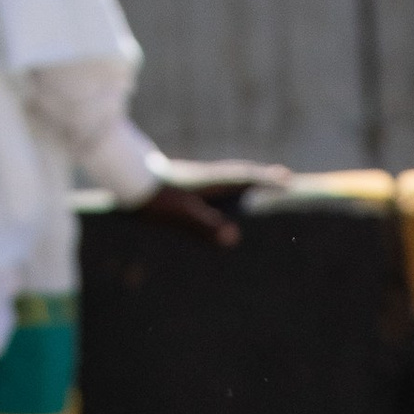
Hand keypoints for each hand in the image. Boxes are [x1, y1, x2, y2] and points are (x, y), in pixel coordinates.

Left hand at [135, 163, 289, 248]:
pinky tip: (224, 200)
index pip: (244, 179)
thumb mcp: (179, 213)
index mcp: (209, 183)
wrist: (123, 180)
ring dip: (246, 183)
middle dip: (262, 179)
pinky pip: (215, 188)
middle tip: (284, 179)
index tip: (289, 180)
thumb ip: (205, 225)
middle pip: (240, 176)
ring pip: (227, 181)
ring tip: (261, 190)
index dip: (267, 180)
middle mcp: (205, 178)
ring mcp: (195, 180)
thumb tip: (233, 237)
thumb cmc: (152, 198)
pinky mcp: (184, 185)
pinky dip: (228, 191)